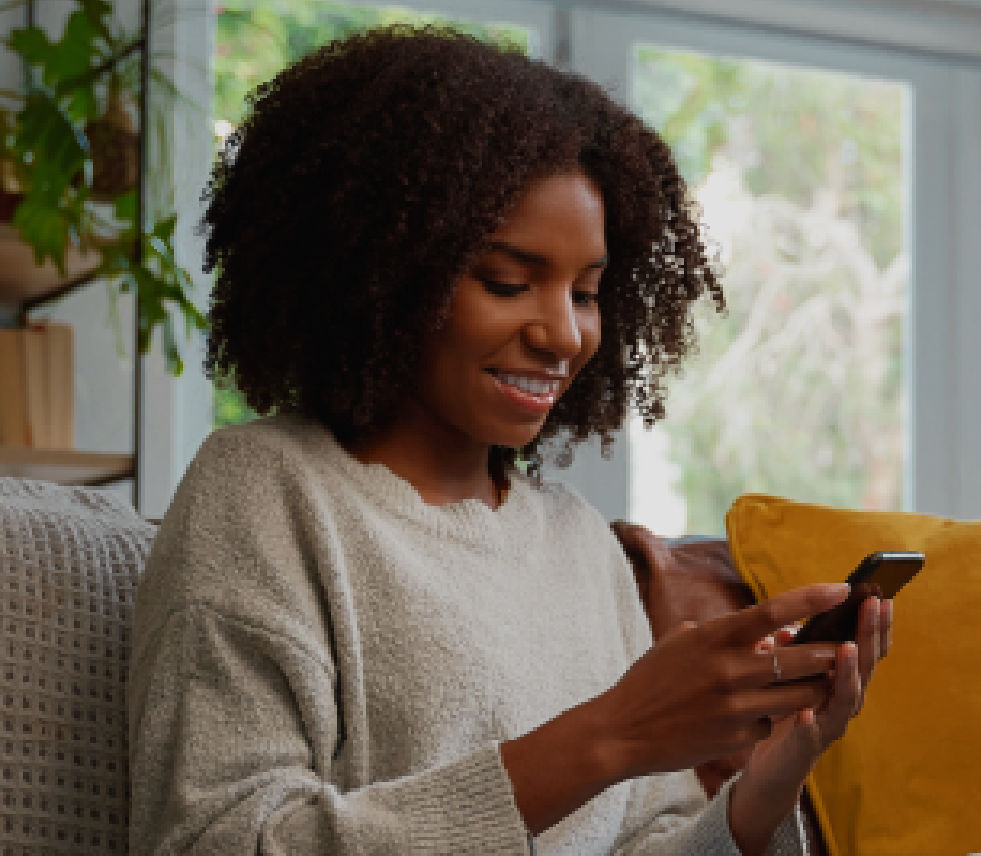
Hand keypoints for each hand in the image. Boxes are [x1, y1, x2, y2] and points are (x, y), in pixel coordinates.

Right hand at [589, 583, 848, 781]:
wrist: (622, 730)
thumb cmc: (650, 680)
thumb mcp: (679, 644)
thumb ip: (719, 634)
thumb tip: (760, 633)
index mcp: (713, 637)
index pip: (772, 611)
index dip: (812, 598)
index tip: (841, 588)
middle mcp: (729, 669)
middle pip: (801, 657)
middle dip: (830, 651)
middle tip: (847, 645)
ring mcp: (735, 706)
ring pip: (799, 695)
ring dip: (814, 687)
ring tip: (822, 680)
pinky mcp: (737, 738)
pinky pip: (771, 724)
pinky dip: (770, 717)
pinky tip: (757, 715)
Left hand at [728, 596, 892, 854]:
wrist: (772, 766)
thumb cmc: (784, 708)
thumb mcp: (789, 673)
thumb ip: (792, 652)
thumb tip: (784, 628)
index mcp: (839, 678)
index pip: (864, 646)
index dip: (873, 623)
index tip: (879, 594)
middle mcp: (841, 700)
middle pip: (864, 665)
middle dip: (869, 634)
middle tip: (875, 605)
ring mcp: (827, 723)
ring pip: (844, 697)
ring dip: (848, 672)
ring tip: (848, 649)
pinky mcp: (805, 747)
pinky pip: (808, 734)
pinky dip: (808, 722)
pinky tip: (803, 711)